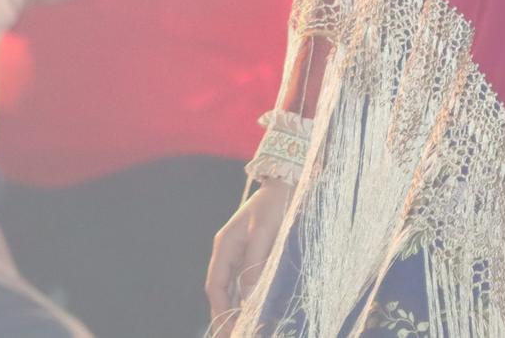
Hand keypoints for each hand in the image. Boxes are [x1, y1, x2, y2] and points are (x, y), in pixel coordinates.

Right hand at [206, 180, 290, 320]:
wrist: (289, 181)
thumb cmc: (278, 204)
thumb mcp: (266, 233)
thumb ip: (254, 264)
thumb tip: (246, 296)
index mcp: (225, 246)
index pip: (215, 285)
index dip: (220, 309)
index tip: (229, 329)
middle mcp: (229, 251)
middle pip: (221, 289)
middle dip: (225, 313)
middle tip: (234, 335)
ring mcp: (240, 251)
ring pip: (232, 286)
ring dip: (235, 307)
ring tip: (243, 328)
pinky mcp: (254, 250)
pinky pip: (245, 278)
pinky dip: (246, 295)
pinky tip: (253, 308)